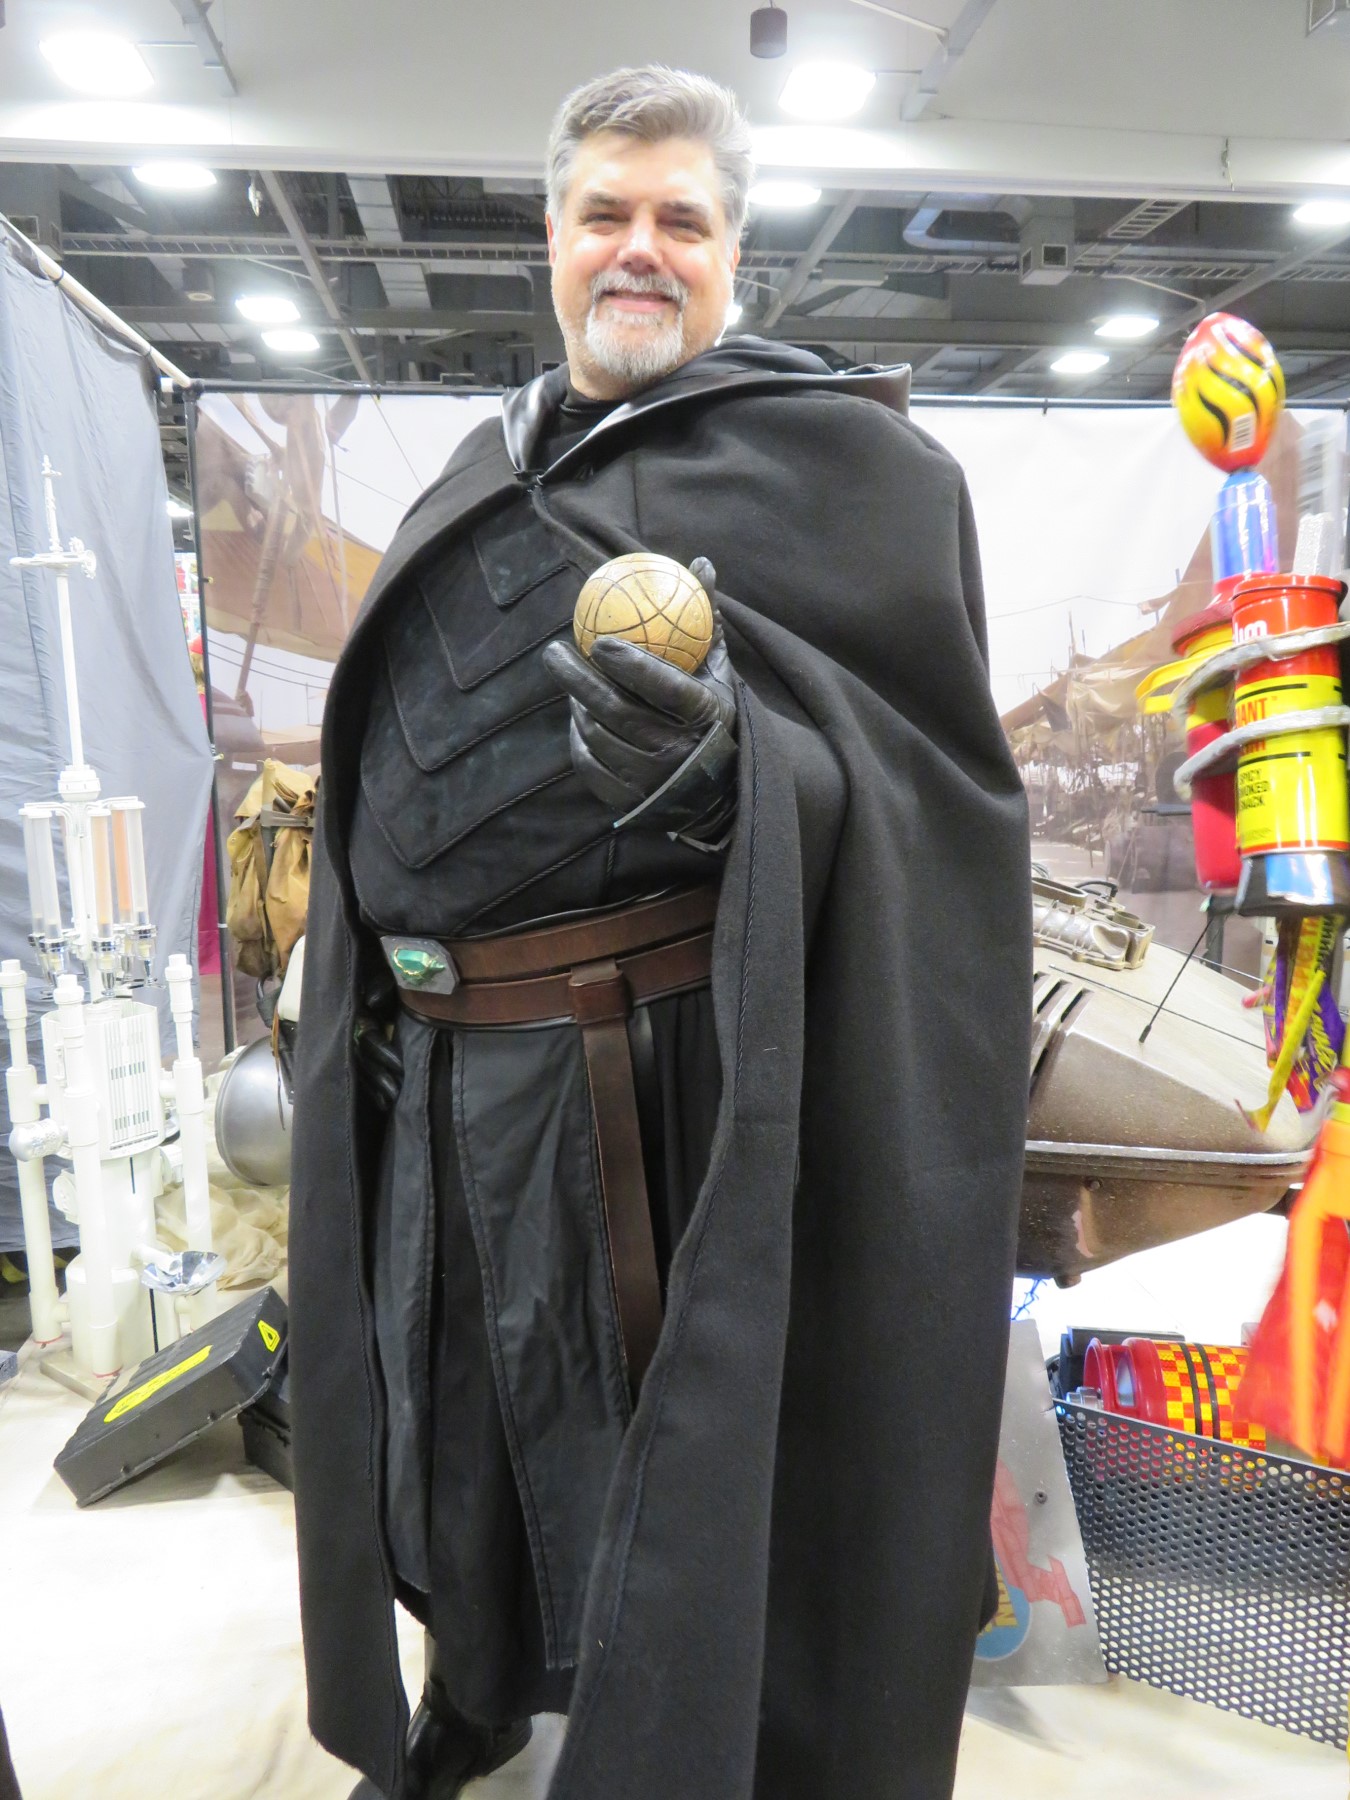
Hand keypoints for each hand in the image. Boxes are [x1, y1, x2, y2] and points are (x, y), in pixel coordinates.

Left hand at [541, 557, 736, 822]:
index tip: (598, 639)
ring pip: (599, 737)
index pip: (664, 687)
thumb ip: (705, 619)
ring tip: (567, 677)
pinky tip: (575, 714)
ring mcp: (655, 782)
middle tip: (553, 650)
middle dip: (578, 680)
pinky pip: (590, 765)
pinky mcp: (632, 803)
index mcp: (706, 716)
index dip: (630, 664)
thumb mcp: (716, 667)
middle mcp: (681, 753)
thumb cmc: (713, 708)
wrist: (721, 784)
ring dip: (577, 705)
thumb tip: (700, 563)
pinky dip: (578, 738)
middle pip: (618, 712)